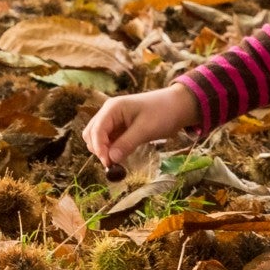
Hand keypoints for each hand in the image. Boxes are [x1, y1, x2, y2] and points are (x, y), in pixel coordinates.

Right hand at [84, 85, 198, 171]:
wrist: (178, 106)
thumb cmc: (163, 113)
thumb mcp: (145, 129)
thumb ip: (127, 143)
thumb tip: (111, 159)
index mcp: (112, 108)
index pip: (96, 130)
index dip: (99, 148)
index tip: (107, 163)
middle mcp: (109, 113)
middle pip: (91, 134)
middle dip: (98, 149)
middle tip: (112, 163)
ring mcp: (114, 120)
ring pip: (98, 138)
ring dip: (104, 150)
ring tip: (118, 160)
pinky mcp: (120, 128)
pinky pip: (109, 140)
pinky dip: (111, 149)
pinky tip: (121, 155)